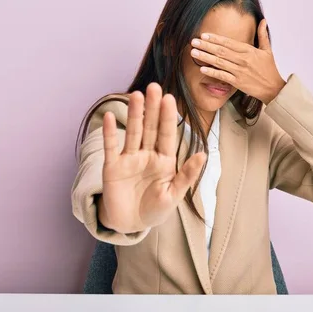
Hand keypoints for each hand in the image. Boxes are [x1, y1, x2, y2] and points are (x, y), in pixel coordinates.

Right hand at [99, 83, 206, 232]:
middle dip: (152, 108)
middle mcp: (147, 155)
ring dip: (134, 115)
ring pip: (133, 133)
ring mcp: (129, 159)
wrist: (130, 224)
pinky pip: (111, 147)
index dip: (167, 117)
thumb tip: (203, 155)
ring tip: (136, 95)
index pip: (166, 134)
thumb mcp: (174, 195)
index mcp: (164, 160)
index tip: (170, 98)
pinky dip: (109, 133)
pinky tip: (110, 117)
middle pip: (150, 128)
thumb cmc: (155, 209)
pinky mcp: (112, 167)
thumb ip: (187, 175)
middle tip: (154, 87)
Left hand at [190, 19, 285, 104]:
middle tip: (193, 41)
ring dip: (205, 56)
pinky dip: (212, 72)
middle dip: (206, 45)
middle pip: (221, 50)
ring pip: (219, 62)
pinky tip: (202, 68)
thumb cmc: (270, 70)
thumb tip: (263, 20)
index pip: (228, 42)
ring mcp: (240, 71)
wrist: (274, 88)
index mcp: (249, 50)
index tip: (204, 35)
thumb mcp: (267, 50)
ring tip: (194, 52)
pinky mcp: (238, 82)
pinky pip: (222, 76)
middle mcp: (243, 59)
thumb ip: (262, 35)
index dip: (215, 38)